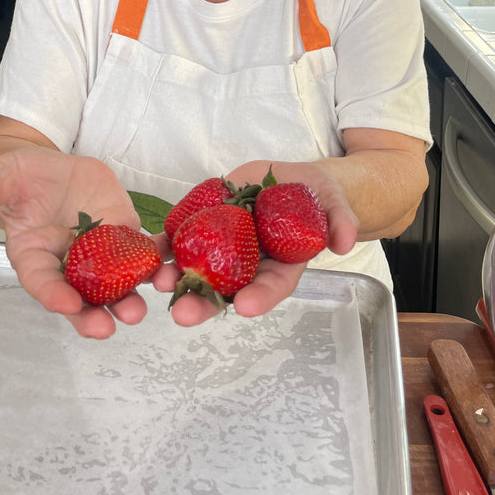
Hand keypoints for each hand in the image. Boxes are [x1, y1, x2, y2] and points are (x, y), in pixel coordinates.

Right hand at [0, 148, 159, 338]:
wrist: (52, 169)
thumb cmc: (22, 178)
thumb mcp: (3, 177)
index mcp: (34, 256)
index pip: (41, 282)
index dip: (52, 295)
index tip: (67, 305)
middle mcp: (67, 264)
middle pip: (80, 297)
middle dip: (92, 314)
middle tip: (107, 328)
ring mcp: (98, 254)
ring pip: (114, 284)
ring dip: (127, 299)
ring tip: (138, 312)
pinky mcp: (124, 236)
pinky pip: (141, 254)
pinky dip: (154, 264)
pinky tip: (166, 271)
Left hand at [158, 159, 357, 327]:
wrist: (289, 179)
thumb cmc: (314, 197)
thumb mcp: (334, 203)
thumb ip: (340, 221)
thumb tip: (344, 242)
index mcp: (281, 264)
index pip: (271, 286)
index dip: (259, 297)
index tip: (244, 307)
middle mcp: (250, 261)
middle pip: (227, 288)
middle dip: (205, 303)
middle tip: (185, 314)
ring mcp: (225, 243)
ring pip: (199, 267)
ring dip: (177, 278)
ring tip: (160, 284)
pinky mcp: (206, 221)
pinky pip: (183, 237)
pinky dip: (166, 246)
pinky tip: (151, 252)